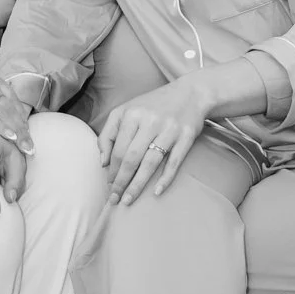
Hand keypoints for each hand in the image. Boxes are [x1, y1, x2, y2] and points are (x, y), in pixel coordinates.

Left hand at [100, 76, 209, 205]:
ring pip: (150, 162)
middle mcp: (150, 121)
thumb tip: (103, 162)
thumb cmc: (154, 105)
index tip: (108, 184)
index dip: (112, 169)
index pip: (118, 148)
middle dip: (121, 181)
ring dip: (137, 184)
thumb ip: (110, 133)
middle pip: (131, 157)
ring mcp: (169, 129)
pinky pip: (174, 161)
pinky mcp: (186, 137)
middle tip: (114, 199)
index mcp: (132, 114)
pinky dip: (165, 178)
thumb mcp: (127, 110)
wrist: (191, 93)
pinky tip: (156, 192)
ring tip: (128, 200)